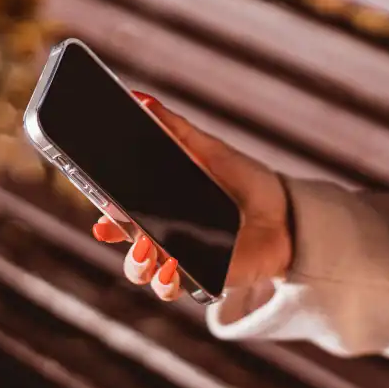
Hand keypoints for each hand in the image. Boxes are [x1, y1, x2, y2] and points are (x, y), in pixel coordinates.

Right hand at [91, 92, 292, 300]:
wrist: (288, 214)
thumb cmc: (247, 182)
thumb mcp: (210, 151)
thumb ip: (175, 129)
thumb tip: (142, 99)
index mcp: (161, 206)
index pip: (121, 212)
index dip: (105, 214)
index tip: (100, 210)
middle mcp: (166, 235)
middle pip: (124, 242)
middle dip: (115, 238)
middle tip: (113, 227)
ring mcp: (182, 259)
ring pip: (142, 272)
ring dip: (136, 264)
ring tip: (147, 249)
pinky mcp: (202, 279)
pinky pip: (172, 288)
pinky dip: (165, 281)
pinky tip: (171, 267)